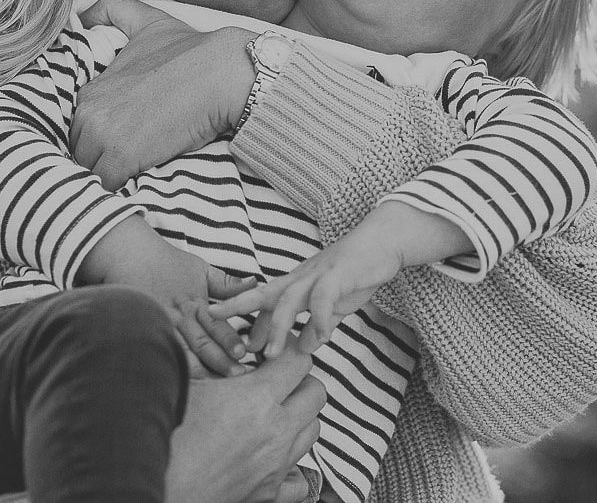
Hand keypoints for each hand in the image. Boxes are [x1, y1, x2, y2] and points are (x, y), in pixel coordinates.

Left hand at [71, 0, 256, 189]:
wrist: (223, 74)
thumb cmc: (192, 51)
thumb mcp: (148, 22)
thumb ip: (114, 10)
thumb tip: (84, 12)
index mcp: (90, 90)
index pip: (76, 128)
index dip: (95, 139)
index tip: (117, 144)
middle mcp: (88, 111)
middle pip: (79, 153)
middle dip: (97, 160)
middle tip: (122, 164)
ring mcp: (103, 136)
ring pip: (89, 172)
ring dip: (105, 178)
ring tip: (128, 179)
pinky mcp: (122, 158)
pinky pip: (106, 187)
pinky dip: (117, 191)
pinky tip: (132, 188)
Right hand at [78, 217, 255, 375]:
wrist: (130, 256)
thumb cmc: (168, 263)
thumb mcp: (200, 269)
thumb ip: (227, 283)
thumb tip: (255, 282)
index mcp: (195, 303)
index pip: (215, 324)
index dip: (228, 339)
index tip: (243, 354)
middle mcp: (178, 318)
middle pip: (200, 343)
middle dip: (219, 361)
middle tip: (238, 376)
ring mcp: (161, 327)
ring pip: (181, 354)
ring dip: (199, 371)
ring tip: (215, 385)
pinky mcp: (145, 332)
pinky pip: (160, 354)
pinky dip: (172, 368)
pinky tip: (182, 383)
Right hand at [166, 338, 326, 502]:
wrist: (154, 487)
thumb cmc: (164, 435)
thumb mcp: (187, 386)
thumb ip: (214, 364)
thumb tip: (228, 351)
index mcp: (257, 398)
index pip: (299, 361)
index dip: (286, 352)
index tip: (270, 353)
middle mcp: (276, 431)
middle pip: (316, 393)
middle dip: (300, 380)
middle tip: (276, 379)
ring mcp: (276, 464)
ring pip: (314, 429)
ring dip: (299, 416)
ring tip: (272, 413)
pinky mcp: (269, 493)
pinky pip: (301, 478)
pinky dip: (294, 464)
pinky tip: (272, 454)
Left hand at [212, 220, 404, 358]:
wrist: (383, 242)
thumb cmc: (355, 272)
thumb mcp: (331, 304)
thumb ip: (315, 324)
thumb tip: (302, 348)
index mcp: (295, 284)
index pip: (260, 299)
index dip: (239, 314)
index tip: (220, 334)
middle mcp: (300, 278)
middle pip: (262, 293)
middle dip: (237, 308)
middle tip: (213, 323)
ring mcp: (318, 275)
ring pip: (288, 300)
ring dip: (276, 328)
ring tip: (269, 355)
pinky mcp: (338, 275)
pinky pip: (323, 299)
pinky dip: (318, 320)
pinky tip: (319, 339)